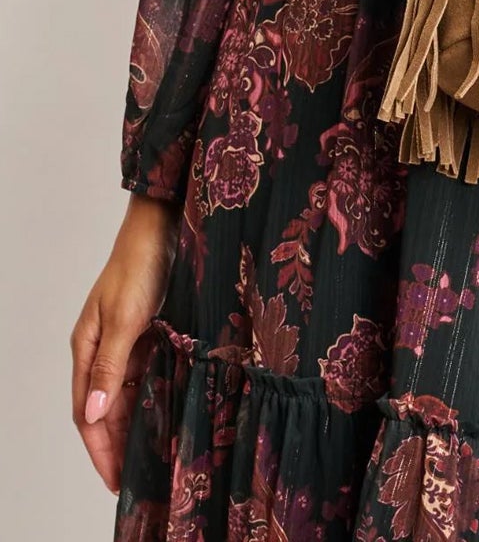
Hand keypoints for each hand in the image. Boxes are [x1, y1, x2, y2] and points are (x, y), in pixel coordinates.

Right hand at [70, 193, 180, 493]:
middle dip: (115, 445)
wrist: (162, 227)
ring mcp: (125, 340)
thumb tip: (92, 414)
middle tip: (134, 478)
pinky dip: (150, 397)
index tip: (113, 480)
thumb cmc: (139, 266)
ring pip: (125, 394)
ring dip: (134, 424)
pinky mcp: (147, 331)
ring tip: (151, 455)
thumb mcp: (125, 320)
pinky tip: (164, 414)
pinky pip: (144, 374)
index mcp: (87, 348)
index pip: (85, 413)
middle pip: (103, 409)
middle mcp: (102, 348)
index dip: (98, 449)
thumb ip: (109, 368)